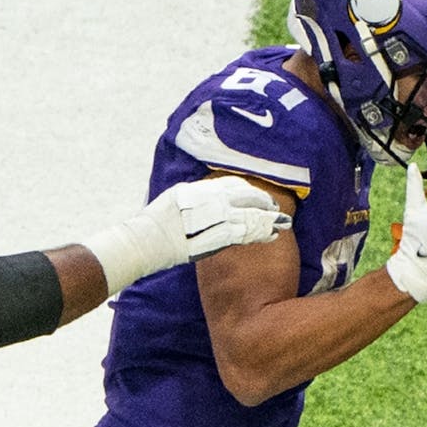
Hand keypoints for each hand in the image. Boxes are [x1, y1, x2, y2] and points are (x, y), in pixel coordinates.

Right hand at [159, 176, 291, 261]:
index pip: (232, 185)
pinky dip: (260, 234)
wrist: (144, 242)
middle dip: (263, 202)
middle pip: (244, 197)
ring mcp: (211, 216)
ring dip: (267, 219)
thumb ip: (195, 199)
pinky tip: (272, 235)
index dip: (249, 191)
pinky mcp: (214, 236)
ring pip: (248, 215)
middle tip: (276, 209)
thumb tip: (211, 200)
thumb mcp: (175, 200)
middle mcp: (207, 198)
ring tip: (283, 223)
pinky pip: (244, 233)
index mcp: (199, 188)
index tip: (260, 197)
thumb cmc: (154, 226)